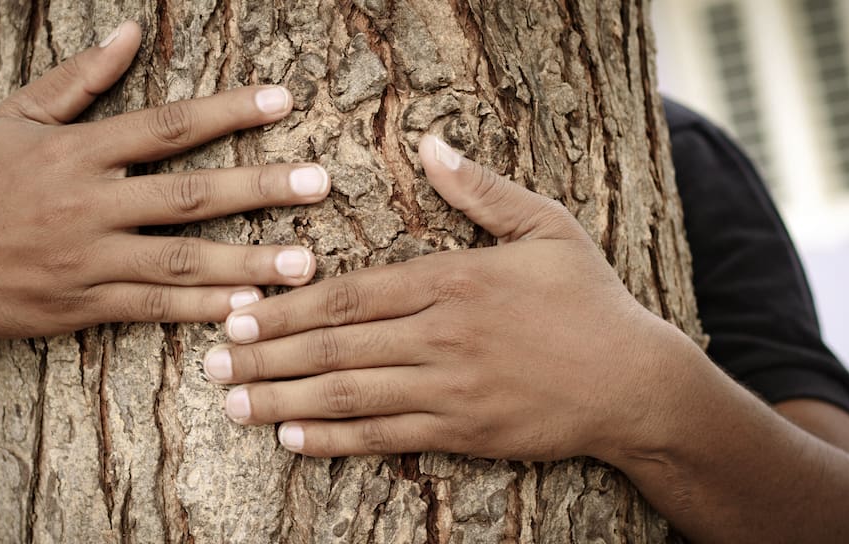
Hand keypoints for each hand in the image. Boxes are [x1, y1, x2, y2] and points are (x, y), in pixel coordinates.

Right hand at [0, 21, 329, 341]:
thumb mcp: (14, 119)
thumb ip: (77, 79)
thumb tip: (130, 33)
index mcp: (78, 151)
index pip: (166, 126)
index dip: (228, 111)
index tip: (283, 100)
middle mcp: (88, 203)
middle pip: (188, 195)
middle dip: (259, 188)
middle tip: (320, 182)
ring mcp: (88, 259)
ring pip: (180, 260)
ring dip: (247, 261)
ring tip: (306, 263)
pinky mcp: (83, 305)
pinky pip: (153, 308)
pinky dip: (201, 309)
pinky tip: (248, 308)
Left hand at [203, 135, 694, 461]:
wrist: (635, 382)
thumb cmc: (589, 301)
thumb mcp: (545, 228)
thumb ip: (481, 190)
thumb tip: (431, 144)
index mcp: (451, 280)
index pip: (349, 295)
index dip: (287, 307)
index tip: (240, 310)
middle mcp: (440, 336)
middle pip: (334, 346)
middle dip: (266, 354)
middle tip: (214, 359)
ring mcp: (449, 389)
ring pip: (349, 394)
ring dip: (284, 399)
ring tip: (233, 401)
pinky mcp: (462, 432)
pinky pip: (385, 436)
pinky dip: (335, 438)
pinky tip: (293, 438)